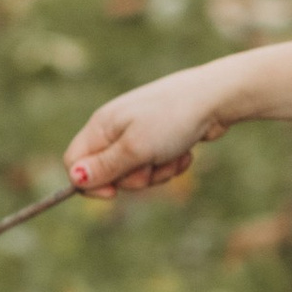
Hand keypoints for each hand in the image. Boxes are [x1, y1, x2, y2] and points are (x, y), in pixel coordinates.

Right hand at [64, 41, 291, 198]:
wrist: (217, 98)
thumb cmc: (173, 120)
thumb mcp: (135, 149)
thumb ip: (104, 167)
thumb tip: (74, 179)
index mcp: (102, 126)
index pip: (74, 163)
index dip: (89, 183)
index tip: (114, 193)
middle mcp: (116, 128)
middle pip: (108, 173)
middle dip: (133, 179)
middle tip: (151, 165)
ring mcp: (139, 132)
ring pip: (136, 172)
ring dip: (157, 173)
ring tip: (174, 156)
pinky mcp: (161, 138)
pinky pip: (157, 165)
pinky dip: (171, 164)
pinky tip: (186, 153)